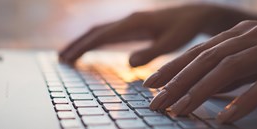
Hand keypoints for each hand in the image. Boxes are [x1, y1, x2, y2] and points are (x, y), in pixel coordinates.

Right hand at [60, 4, 249, 66]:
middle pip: (96, 31)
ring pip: (100, 31)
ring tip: (67, 55)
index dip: (84, 46)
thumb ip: (151, 52)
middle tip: (61, 59)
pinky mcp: (133, 26)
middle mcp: (128, 20)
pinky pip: (109, 33)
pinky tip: (90, 49)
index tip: (70, 57)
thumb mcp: (171, 43)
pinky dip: (95, 41)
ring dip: (83, 43)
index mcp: (134, 22)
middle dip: (77, 44)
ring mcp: (129, 22)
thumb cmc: (185, 29)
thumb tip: (129, 63)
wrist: (195, 16)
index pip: (103, 35)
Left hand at [144, 20, 256, 122]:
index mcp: (240, 35)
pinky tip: (228, 117)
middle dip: (177, 82)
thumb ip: (235, 69)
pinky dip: (245, 100)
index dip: (172, 68)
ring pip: (229, 69)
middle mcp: (251, 37)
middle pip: (206, 60)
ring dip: (201, 91)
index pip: (198, 52)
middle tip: (157, 102)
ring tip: (182, 111)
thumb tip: (208, 88)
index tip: (151, 85)